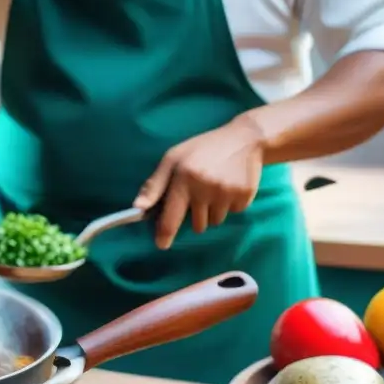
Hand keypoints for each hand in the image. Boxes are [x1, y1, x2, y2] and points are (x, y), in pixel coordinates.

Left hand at [133, 115, 265, 249]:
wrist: (245, 138)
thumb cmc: (203, 148)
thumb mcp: (173, 158)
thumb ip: (155, 184)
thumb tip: (138, 207)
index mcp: (184, 178)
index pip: (171, 217)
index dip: (165, 234)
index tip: (162, 245)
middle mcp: (204, 188)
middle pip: (197, 225)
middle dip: (196, 215)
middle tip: (200, 195)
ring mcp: (226, 193)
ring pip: (214, 221)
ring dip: (213, 211)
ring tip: (215, 188)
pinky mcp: (244, 196)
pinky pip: (232, 213)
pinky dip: (230, 205)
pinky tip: (230, 186)